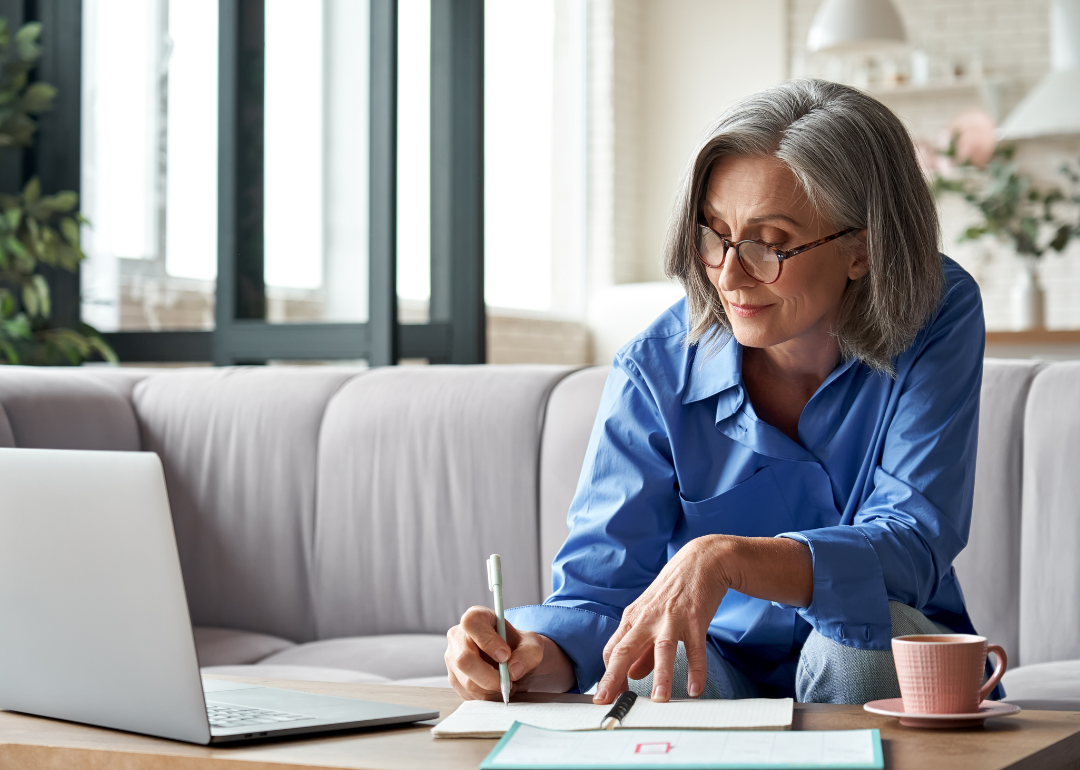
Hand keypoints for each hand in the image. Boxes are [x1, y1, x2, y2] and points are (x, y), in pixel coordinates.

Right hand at [445, 606, 574, 699]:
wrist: (514, 661)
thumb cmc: (519, 647)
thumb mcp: (532, 645)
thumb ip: (528, 654)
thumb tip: (513, 670)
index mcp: (476, 618)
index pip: (472, 624)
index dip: (488, 641)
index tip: (506, 655)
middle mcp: (458, 636)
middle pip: (464, 659)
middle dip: (490, 676)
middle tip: (509, 681)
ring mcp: (452, 659)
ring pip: (467, 681)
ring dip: (492, 689)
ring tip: (507, 682)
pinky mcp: (454, 679)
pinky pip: (469, 694)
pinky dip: (488, 696)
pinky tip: (497, 688)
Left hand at [594, 535, 731, 703]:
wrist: (701, 561)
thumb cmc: (673, 591)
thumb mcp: (651, 615)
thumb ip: (641, 648)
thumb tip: (630, 675)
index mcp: (633, 618)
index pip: (612, 650)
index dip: (608, 674)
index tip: (607, 696)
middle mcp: (648, 619)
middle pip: (625, 650)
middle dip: (614, 678)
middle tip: (607, 702)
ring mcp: (671, 618)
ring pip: (662, 650)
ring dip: (660, 676)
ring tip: (659, 701)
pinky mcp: (695, 619)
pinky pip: (696, 649)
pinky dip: (696, 670)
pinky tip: (695, 689)